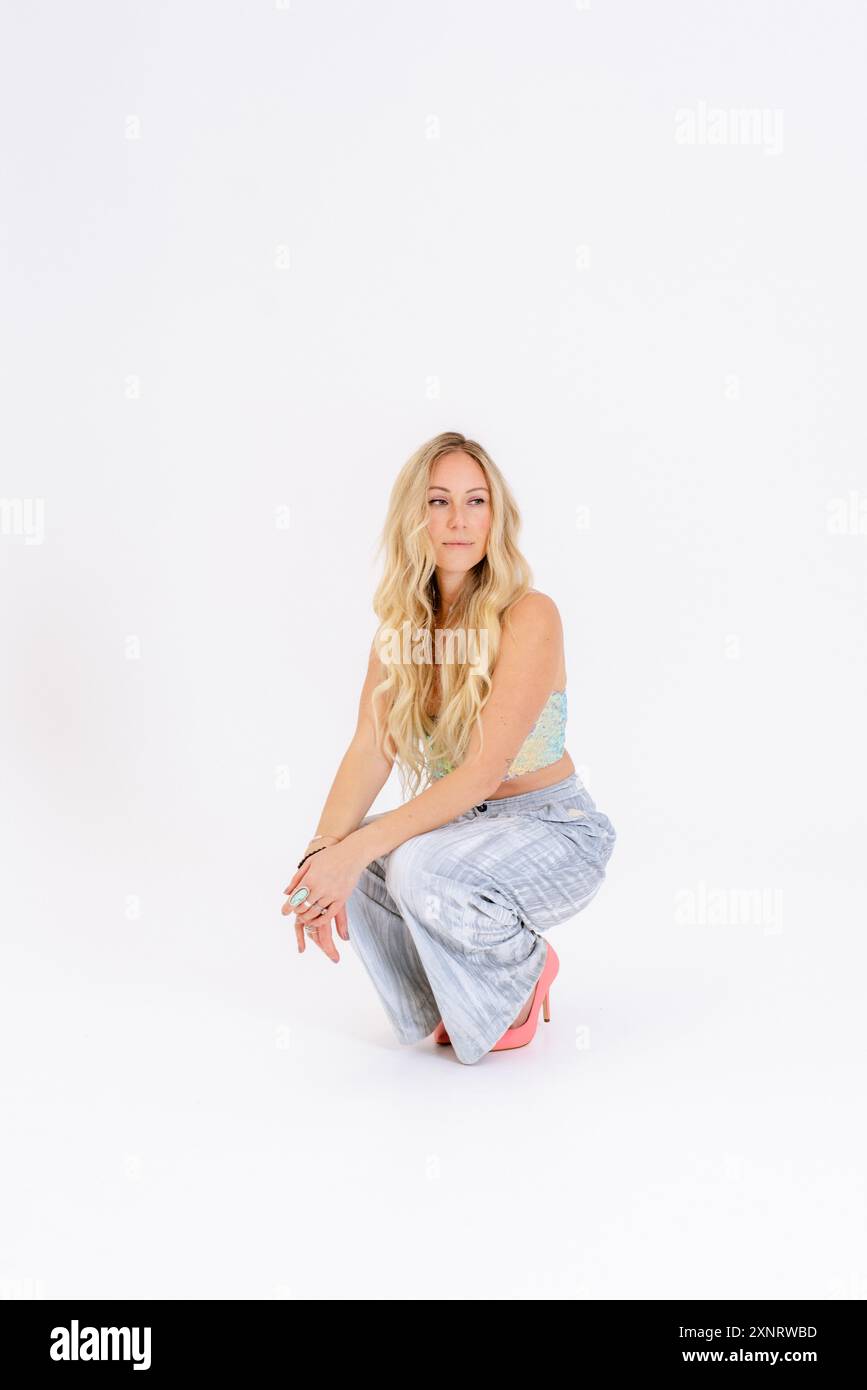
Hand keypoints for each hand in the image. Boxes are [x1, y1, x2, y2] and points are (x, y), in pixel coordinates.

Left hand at [281, 838, 364, 962]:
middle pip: (303, 907)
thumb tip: (286, 893)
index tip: (284, 912)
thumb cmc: (330, 856)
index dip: (287, 907)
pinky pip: (329, 915)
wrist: (352, 854)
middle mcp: (320, 888)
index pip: (295, 897)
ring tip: (304, 917)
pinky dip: (320, 921)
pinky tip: (315, 922)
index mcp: (310, 878)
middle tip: (296, 911)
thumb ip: (297, 878)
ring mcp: (332, 894)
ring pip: (315, 912)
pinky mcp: (342, 899)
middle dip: (297, 911)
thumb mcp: (309, 862)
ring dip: (306, 917)